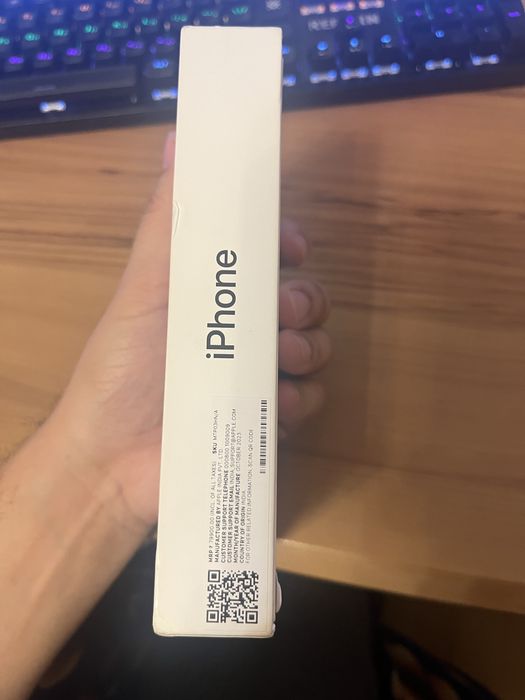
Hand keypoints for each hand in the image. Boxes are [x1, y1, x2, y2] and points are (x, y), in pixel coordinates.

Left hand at [53, 133, 330, 530]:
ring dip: (307, 348)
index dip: (287, 244)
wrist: (115, 463)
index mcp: (210, 293)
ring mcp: (254, 375)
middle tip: (280, 314)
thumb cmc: (123, 370)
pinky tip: (276, 404)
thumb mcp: (144, 288)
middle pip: (301, 298)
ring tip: (279, 363)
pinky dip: (299, 398)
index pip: (265, 254)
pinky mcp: (266, 420)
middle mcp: (237, 330)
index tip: (290, 246)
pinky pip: (309, 398)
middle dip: (303, 300)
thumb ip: (169, 220)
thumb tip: (179, 139)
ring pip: (315, 347)